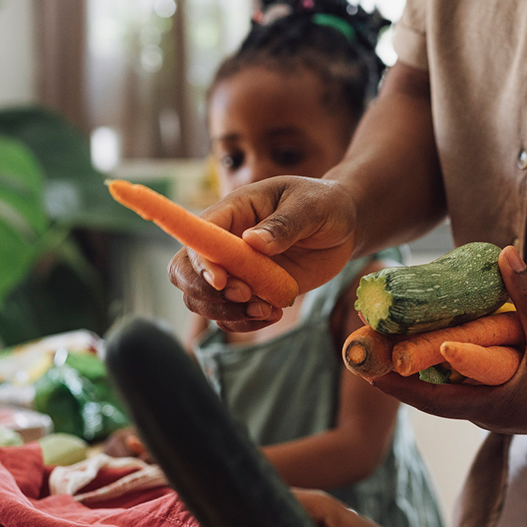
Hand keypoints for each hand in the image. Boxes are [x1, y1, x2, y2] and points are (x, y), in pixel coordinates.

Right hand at [170, 176, 357, 331]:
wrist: (342, 227)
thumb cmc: (324, 204)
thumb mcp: (311, 207)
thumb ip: (284, 224)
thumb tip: (253, 241)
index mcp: (232, 211)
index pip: (197, 238)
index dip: (200, 262)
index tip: (223, 281)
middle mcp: (224, 242)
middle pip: (184, 272)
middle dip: (208, 294)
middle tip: (248, 297)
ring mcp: (235, 270)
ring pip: (203, 300)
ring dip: (228, 313)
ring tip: (268, 310)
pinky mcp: (250, 291)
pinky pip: (229, 315)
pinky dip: (245, 322)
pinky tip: (273, 314)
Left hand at [369, 246, 526, 436]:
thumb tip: (504, 254)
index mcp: (492, 406)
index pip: (430, 399)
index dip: (395, 384)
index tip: (365, 368)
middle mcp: (487, 411)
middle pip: (430, 392)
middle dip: (399, 368)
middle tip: (371, 339)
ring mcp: (496, 408)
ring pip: (447, 387)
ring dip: (421, 364)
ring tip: (395, 336)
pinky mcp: (507, 399)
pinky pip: (466, 383)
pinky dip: (447, 364)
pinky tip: (438, 340)